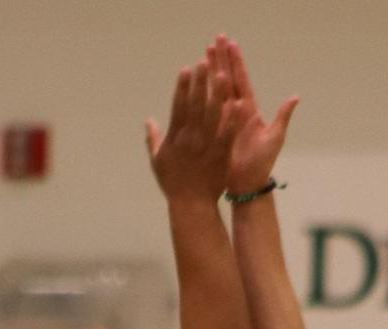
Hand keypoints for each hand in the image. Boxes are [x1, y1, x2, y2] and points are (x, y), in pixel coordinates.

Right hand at [145, 52, 242, 200]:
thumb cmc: (173, 184)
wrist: (190, 206)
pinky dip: (233, 119)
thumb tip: (148, 121)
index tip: (186, 70)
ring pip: (213, 116)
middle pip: (196, 105)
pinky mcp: (221, 155)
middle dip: (201, 83)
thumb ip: (153, 139)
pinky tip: (239, 103)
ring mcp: (207, 146)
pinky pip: (228, 134)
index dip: (182, 87)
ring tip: (222, 75)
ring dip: (218, 94)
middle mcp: (191, 139)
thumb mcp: (158, 161)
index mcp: (175, 138)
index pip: (179, 106)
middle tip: (205, 62)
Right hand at [208, 36, 298, 197]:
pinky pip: (206, 110)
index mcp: (250, 111)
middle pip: (228, 80)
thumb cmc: (262, 165)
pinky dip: (201, 95)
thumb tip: (294, 97)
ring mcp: (224, 121)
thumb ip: (282, 117)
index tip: (231, 44)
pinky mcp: (214, 131)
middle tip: (215, 40)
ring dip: (210, 71)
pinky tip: (195, 81)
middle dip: (221, 60)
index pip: (242, 81)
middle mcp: (236, 112)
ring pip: (216, 91)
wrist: (247, 186)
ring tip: (204, 52)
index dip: (236, 62)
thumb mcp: (274, 139)